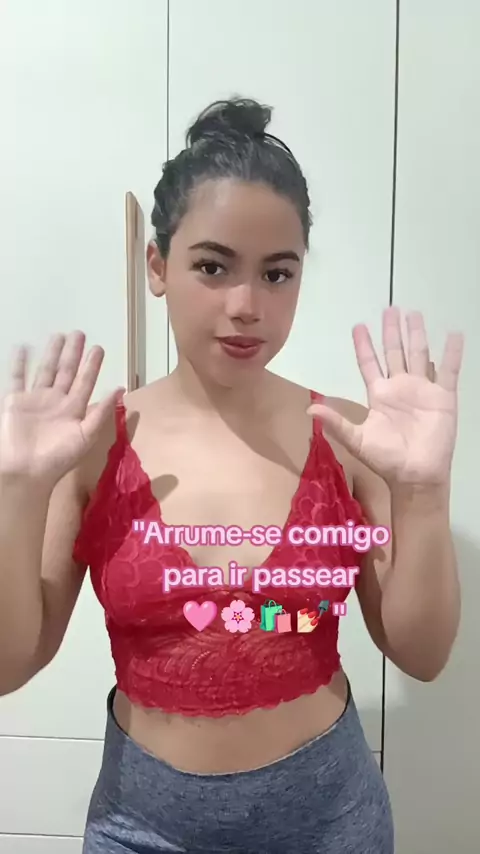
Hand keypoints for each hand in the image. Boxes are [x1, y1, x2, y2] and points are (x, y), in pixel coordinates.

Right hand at [0, 331, 123, 486]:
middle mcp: (55, 402)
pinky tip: (23, 347)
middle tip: (79, 333)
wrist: (26, 471)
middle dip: (73, 354)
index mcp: (73, 411)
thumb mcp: (86, 435)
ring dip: (51, 354)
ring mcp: (35, 401)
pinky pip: (17, 378)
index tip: (99, 348)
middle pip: (66, 372)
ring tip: (58, 335)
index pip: (84, 382)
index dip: (92, 366)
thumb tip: (120, 388)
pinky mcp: (15, 402)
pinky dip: (19, 363)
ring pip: (45, 371)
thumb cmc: (58, 457)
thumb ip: (101, 412)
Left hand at [308, 307, 463, 486]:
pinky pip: (449, 370)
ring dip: (417, 335)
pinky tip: (454, 334)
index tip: (358, 326)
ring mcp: (423, 390)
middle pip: (395, 352)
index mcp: (379, 395)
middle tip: (390, 308)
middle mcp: (400, 387)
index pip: (370, 363)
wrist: (415, 475)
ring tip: (414, 313)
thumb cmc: (386, 459)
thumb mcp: (357, 440)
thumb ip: (336, 423)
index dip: (364, 345)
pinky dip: (452, 353)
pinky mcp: (443, 397)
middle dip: (392, 331)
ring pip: (419, 355)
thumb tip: (310, 410)